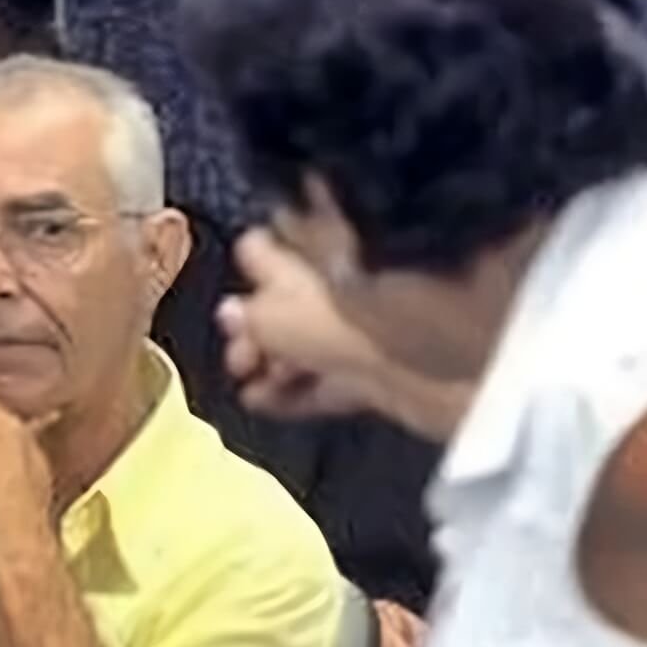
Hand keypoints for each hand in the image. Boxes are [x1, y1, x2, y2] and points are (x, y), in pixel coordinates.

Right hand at [217, 229, 383, 417]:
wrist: (418, 359)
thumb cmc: (334, 319)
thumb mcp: (270, 314)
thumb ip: (245, 315)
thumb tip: (229, 313)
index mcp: (315, 247)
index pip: (272, 244)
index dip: (248, 267)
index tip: (231, 298)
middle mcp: (336, 281)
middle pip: (283, 301)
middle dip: (254, 329)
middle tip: (239, 357)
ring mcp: (357, 327)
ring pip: (302, 344)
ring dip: (271, 364)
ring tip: (247, 383)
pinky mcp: (373, 369)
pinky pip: (322, 380)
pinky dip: (293, 393)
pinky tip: (263, 402)